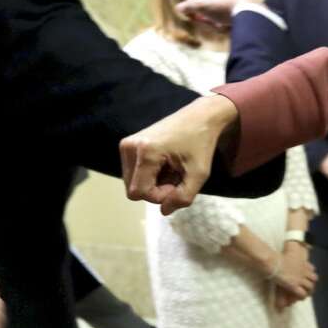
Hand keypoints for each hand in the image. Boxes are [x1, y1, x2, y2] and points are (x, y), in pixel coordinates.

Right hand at [121, 94, 238, 213]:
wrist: (200, 117)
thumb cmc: (201, 143)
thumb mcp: (199, 174)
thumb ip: (183, 197)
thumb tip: (163, 211)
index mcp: (145, 152)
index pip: (139, 193)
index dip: (159, 195)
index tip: (178, 182)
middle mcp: (129, 147)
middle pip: (134, 190)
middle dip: (156, 190)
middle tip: (176, 175)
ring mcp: (126, 144)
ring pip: (133, 183)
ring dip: (153, 183)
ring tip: (172, 168)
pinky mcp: (128, 144)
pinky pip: (134, 173)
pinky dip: (150, 174)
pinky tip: (165, 163)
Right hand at [175, 0, 251, 29]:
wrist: (249, 13)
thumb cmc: (223, 6)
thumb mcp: (202, 5)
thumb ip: (189, 6)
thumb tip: (178, 7)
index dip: (199, 9)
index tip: (196, 18)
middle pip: (214, 9)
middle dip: (209, 18)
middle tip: (209, 24)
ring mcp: (240, 3)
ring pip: (224, 16)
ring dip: (220, 23)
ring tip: (221, 28)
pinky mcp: (248, 14)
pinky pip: (235, 21)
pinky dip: (230, 26)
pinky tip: (230, 30)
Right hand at [269, 243, 316, 301]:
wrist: (274, 263)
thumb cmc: (277, 257)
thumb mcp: (287, 253)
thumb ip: (291, 254)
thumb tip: (290, 251)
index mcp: (302, 263)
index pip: (312, 269)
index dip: (310, 273)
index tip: (307, 276)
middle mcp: (303, 271)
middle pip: (314, 278)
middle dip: (311, 282)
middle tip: (307, 286)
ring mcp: (299, 279)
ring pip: (310, 286)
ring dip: (308, 290)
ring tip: (304, 293)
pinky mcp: (294, 286)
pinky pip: (303, 293)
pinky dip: (302, 296)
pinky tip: (298, 297)